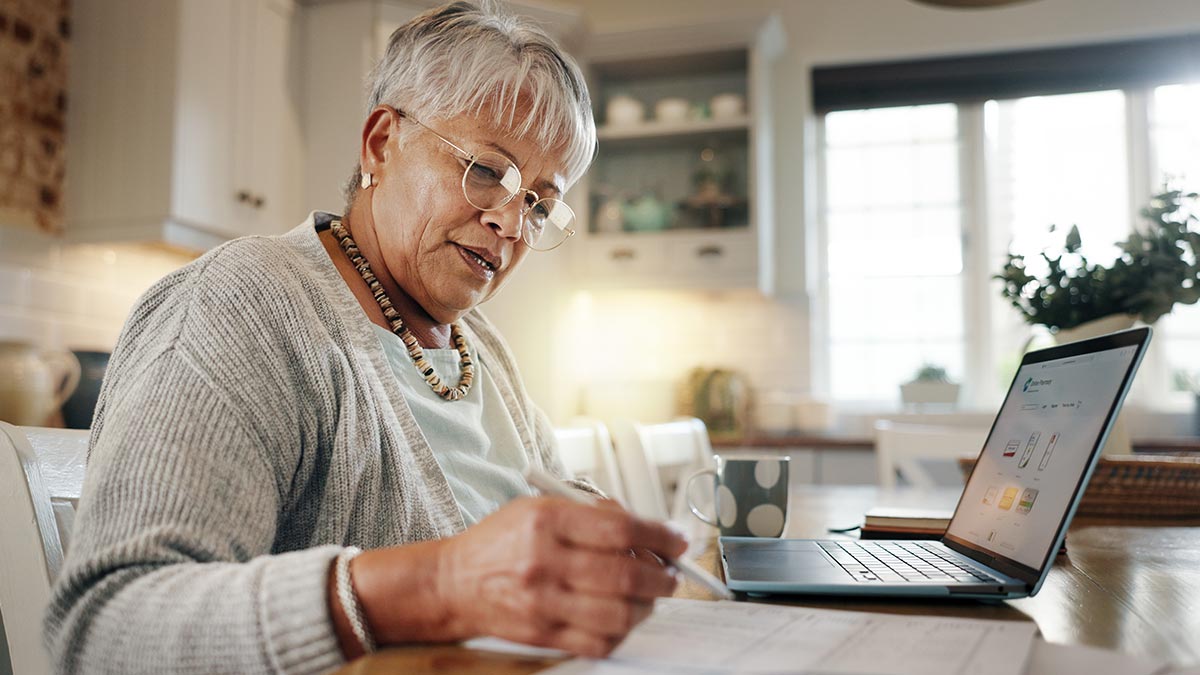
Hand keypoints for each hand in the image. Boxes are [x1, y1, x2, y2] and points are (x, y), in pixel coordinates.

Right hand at [436, 496, 687, 656]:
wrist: (455, 582)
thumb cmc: (503, 541)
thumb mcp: (539, 507)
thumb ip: (590, 513)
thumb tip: (646, 529)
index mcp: (546, 521)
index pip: (620, 528)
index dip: (659, 535)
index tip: (677, 540)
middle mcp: (544, 561)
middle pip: (624, 574)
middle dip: (661, 575)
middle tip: (671, 574)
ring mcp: (542, 602)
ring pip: (618, 613)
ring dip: (647, 607)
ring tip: (649, 597)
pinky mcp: (542, 634)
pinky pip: (599, 642)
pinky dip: (622, 632)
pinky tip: (623, 618)